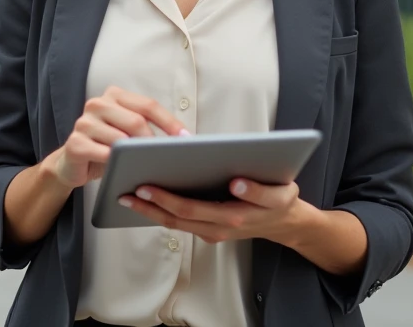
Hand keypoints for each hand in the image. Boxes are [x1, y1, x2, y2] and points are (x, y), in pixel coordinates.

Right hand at [43, 86, 189, 190]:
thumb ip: (145, 128)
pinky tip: (124, 170)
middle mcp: (97, 104)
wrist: (72, 163)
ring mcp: (84, 122)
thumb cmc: (106, 146)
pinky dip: (117, 163)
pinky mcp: (75, 143)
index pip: (148, 105)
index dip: (169, 122)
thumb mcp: (127, 132)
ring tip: (149, 165)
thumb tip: (179, 139)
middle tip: (168, 157)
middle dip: (154, 141)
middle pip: (136, 121)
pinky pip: (103, 154)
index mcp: (114, 95)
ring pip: (120, 138)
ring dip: (136, 155)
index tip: (185, 138)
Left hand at [120, 178, 306, 244]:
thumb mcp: (282, 194)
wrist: (287, 224)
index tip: (146, 187)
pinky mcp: (210, 228)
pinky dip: (162, 212)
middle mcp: (219, 227)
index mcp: (233, 217)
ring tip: (128, 195)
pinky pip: (182, 222)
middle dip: (149, 205)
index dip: (167, 199)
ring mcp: (213, 231)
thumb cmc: (281, 201)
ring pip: (175, 223)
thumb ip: (261, 192)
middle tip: (125, 191)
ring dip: (150, 211)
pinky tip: (148, 199)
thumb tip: (237, 183)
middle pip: (176, 218)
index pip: (192, 209)